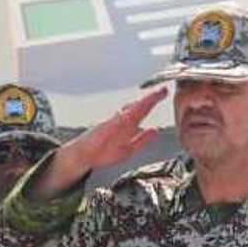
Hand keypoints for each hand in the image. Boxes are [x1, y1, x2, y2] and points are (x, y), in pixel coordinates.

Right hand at [31, 87, 167, 199]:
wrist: (83, 156)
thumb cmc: (103, 151)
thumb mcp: (129, 148)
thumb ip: (141, 140)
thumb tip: (154, 131)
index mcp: (127, 124)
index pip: (142, 110)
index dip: (153, 101)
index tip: (164, 92)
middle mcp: (121, 120)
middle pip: (138, 107)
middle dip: (150, 99)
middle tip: (162, 90)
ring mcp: (112, 123)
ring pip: (129, 112)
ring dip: (140, 104)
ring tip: (152, 97)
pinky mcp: (104, 128)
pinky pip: (115, 121)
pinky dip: (123, 116)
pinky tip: (132, 111)